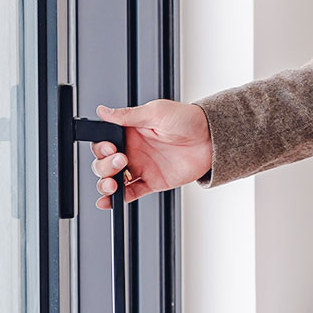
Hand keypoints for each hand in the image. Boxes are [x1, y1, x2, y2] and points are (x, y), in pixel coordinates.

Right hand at [89, 100, 212, 207]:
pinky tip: (108, 201)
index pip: (104, 143)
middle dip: (105, 166)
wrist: (211, 138)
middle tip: (121, 160)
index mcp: (130, 132)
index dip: (101, 148)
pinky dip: (117, 200)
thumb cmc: (187, 120)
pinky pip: (130, 193)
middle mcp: (133, 150)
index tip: (110, 147)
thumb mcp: (156, 112)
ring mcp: (141, 167)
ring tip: (112, 183)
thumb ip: (128, 115)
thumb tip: (103, 111)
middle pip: (104, 163)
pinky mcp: (152, 182)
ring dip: (106, 183)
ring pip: (113, 180)